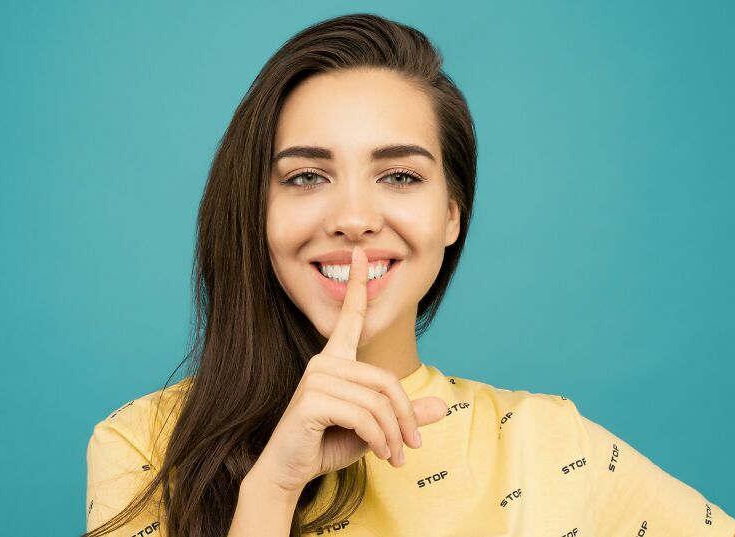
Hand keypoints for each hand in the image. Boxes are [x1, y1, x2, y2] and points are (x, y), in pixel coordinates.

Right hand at [250, 246, 448, 493]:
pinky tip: (380, 455)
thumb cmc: (327, 445)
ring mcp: (315, 379)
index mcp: (335, 361)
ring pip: (377, 401)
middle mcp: (323, 362)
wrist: (290, 472)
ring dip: (394, 434)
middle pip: (386, 380)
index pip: (349, 318)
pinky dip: (379, 439)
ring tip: (396, 457)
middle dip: (405, 417)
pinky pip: (364, 416)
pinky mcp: (311, 400)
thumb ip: (405, 415)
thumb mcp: (376, 430)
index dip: (357, 286)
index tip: (360, 254)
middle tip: (412, 447)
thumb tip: (444, 406)